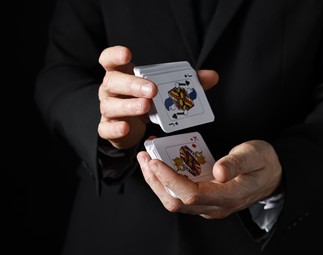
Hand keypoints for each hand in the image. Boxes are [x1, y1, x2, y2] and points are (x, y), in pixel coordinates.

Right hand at [97, 45, 218, 148]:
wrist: (130, 127)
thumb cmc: (146, 101)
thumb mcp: (163, 90)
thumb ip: (186, 82)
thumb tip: (212, 76)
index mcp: (122, 74)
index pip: (109, 60)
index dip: (115, 55)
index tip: (128, 54)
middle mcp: (110, 90)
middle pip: (113, 81)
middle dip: (132, 84)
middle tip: (152, 90)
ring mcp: (107, 109)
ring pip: (111, 106)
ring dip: (129, 106)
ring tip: (146, 106)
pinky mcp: (107, 128)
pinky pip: (106, 128)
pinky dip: (116, 129)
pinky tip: (127, 128)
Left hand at [137, 140, 282, 218]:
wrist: (272, 176)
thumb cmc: (264, 163)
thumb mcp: (255, 155)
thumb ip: (238, 163)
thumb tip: (219, 172)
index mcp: (229, 196)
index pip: (191, 194)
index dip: (169, 179)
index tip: (155, 161)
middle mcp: (215, 206)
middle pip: (176, 202)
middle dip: (155, 181)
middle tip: (144, 157)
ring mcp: (209, 206)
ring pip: (175, 201)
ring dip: (157, 182)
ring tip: (147, 159)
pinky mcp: (205, 200)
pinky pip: (180, 195)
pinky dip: (166, 181)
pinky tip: (161, 165)